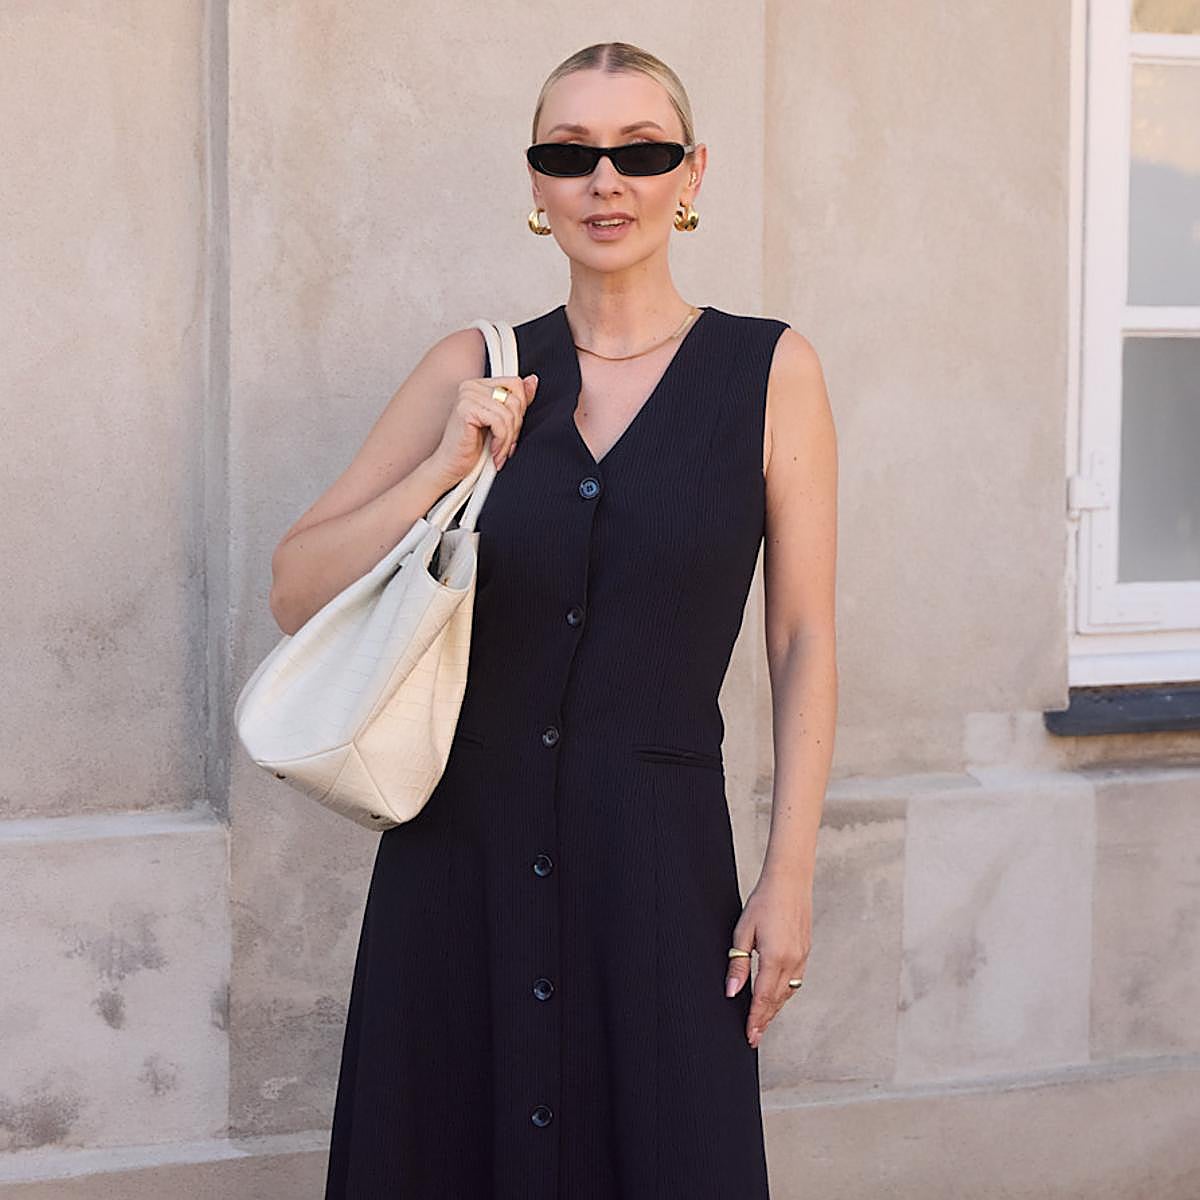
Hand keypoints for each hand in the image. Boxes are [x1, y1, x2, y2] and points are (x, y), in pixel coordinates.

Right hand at [428, 371, 538, 484]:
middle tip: (507, 445)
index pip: (515, 384)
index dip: (521, 409)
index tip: (513, 430)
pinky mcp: (466, 409)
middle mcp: (472, 386)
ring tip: (500, 452)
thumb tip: (532, 380)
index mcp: (480, 385)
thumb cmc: (472, 447)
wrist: (451, 466)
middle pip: (515, 400)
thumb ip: (515, 401)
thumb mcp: (501, 422)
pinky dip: (501, 441)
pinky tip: (493, 451)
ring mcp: (467, 396)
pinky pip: (498, 422)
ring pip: (508, 414)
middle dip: (516, 428)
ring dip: (508, 439)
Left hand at [725, 870, 811, 1049]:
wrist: (790, 882)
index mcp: (775, 958)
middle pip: (776, 1000)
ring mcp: (801, 957)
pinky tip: (776, 996)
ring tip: (763, 1021)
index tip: (750, 1036)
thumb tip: (732, 990)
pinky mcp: (805, 951)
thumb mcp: (743, 932)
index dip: (755, 1019)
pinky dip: (784, 993)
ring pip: (788, 992)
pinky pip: (795, 980)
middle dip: (765, 1020)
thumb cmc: (764, 902)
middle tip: (754, 1036)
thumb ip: (738, 963)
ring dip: (775, 1008)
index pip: (762, 998)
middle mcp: (792, 961)